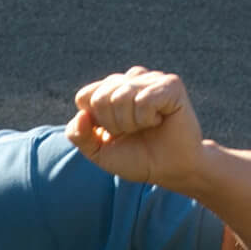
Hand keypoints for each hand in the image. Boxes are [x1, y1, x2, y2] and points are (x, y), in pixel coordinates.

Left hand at [66, 67, 205, 189]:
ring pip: (121, 96)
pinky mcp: (171, 84)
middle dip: (112, 125)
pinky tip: (159, 121)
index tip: (113, 134)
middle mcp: (131, 79)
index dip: (95, 123)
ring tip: (146, 126)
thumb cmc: (136, 158)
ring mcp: (151, 79)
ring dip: (130, 123)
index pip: (85, 96)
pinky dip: (147, 119)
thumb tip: (80, 115)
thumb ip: (80, 136)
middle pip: (100, 97)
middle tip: (132, 132)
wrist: (169, 170)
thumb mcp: (99, 152)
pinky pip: (143, 100)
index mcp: (112, 90)